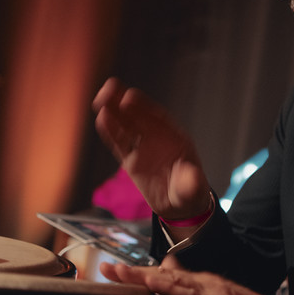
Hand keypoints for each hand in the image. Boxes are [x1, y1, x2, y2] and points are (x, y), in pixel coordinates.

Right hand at [92, 78, 209, 221]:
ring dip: (113, 112)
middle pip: (139, 117)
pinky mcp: (132, 160)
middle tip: (110, 87)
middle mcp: (158, 139)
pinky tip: (101, 119)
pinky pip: (120, 144)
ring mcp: (144, 148)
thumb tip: (192, 179)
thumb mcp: (193, 189)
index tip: (130, 98)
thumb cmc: (190, 191)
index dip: (144, 108)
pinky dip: (111, 132)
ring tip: (100, 99)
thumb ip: (190, 183)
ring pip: (126, 127)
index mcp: (176, 139)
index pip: (159, 120)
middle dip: (124, 102)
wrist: (180, 206)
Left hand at [100, 256, 293, 294]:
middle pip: (161, 275)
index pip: (164, 277)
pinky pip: (189, 294)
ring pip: (170, 280)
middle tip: (106, 269)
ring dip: (143, 277)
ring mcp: (210, 291)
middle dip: (132, 274)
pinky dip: (169, 287)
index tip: (116, 272)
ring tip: (120, 273)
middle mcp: (203, 283)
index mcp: (201, 286)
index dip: (139, 276)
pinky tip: (154, 284)